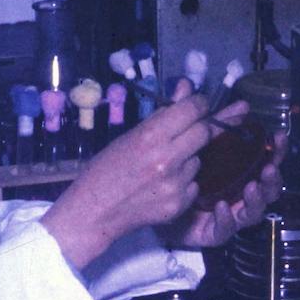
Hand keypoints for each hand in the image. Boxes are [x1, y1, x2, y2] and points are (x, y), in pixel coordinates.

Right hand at [40, 94, 215, 268]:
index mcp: (151, 136)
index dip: (199, 104)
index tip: (198, 105)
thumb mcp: (130, 136)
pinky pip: (193, 184)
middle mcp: (167, 159)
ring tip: (162, 166)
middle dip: (199, 128)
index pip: (193, 110)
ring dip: (187, 158)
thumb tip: (187, 87)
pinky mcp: (179, 204)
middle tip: (185, 133)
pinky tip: (162, 186)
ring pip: (198, 160)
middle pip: (205, 132)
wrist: (95, 212)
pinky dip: (183, 182)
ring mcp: (175, 184)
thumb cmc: (106, 169)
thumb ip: (163, 113)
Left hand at [157, 127, 287, 249]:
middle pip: (268, 188)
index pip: (265, 159)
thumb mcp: (182, 141)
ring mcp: (230, 214)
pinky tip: (221, 206)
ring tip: (251, 187)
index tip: (278, 137)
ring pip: (254, 211)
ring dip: (257, 198)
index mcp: (239, 170)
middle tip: (269, 168)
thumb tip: (186, 85)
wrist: (152, 204)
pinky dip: (226, 218)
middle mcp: (240, 193)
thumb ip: (188, 115)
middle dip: (273, 178)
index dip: (276, 150)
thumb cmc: (176, 172)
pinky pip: (226, 228)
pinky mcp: (215, 232)